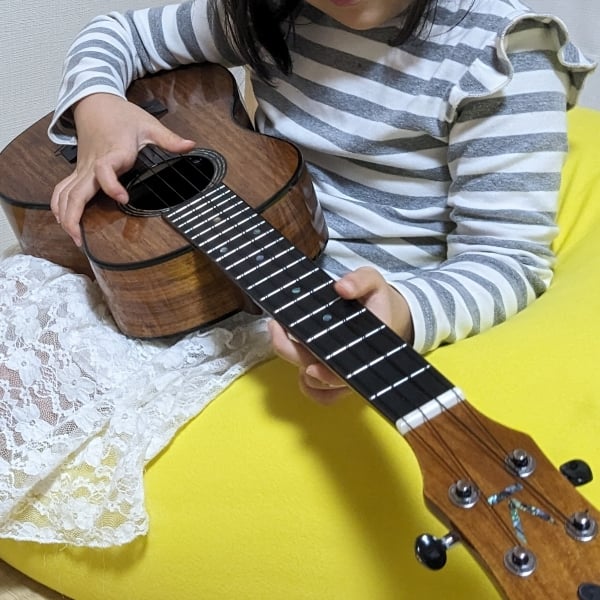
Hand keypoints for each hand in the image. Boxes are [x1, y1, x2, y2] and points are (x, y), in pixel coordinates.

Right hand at [50, 93, 195, 245]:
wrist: (95, 103)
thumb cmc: (122, 115)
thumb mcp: (149, 124)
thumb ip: (169, 139)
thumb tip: (190, 145)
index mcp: (113, 152)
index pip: (104, 169)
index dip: (111, 184)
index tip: (123, 198)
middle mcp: (93, 164)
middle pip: (77, 191)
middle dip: (75, 215)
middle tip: (80, 239)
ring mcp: (83, 169)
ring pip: (65, 193)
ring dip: (65, 215)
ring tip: (74, 238)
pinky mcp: (78, 171)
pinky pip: (63, 189)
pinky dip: (59, 205)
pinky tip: (64, 222)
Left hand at [269, 266, 413, 403]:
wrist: (382, 314)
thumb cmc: (376, 302)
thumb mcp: (373, 282)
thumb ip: (361, 280)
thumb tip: (342, 288)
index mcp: (367, 347)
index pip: (346, 373)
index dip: (326, 376)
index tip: (309, 367)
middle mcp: (353, 366)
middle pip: (320, 378)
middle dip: (293, 353)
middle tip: (277, 326)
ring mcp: (342, 374)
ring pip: (313, 384)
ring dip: (294, 360)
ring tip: (282, 331)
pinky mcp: (332, 376)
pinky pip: (315, 391)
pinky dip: (302, 379)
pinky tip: (292, 348)